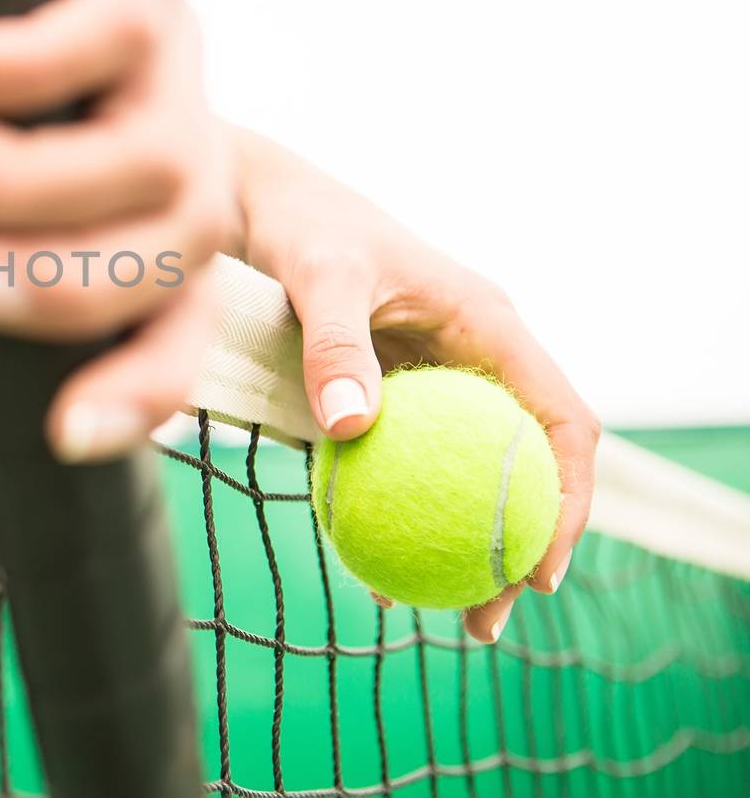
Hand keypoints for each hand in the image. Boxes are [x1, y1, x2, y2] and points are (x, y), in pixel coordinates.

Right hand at [0, 0, 240, 468]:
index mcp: (128, 181)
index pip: (179, 304)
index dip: (146, 382)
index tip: (66, 438)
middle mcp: (170, 105)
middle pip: (187, 237)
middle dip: (64, 286)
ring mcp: (170, 14)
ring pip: (164, 146)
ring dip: (25, 180)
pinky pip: (117, 25)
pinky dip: (19, 71)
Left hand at [232, 127, 599, 642]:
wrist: (251, 201)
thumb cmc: (298, 223)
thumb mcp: (320, 275)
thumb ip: (335, 342)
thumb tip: (351, 425)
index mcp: (489, 324)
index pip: (563, 421)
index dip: (569, 498)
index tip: (540, 568)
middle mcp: (472, 353)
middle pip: (523, 464)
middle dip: (518, 546)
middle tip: (485, 617)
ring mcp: (429, 375)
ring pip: (467, 471)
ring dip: (458, 539)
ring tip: (432, 610)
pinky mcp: (384, 391)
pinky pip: (405, 461)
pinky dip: (397, 509)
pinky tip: (366, 562)